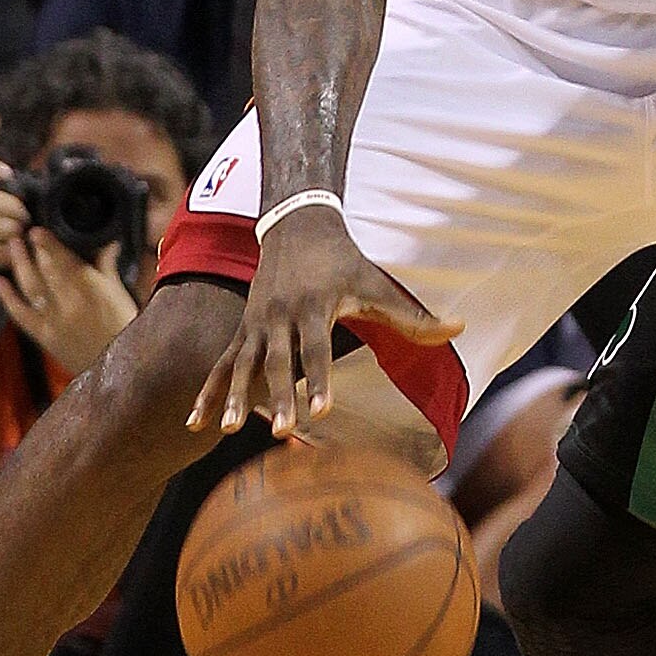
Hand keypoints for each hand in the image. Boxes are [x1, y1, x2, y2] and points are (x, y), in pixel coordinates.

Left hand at [0, 231, 137, 377]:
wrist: (119, 369)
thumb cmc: (125, 329)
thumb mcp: (121, 294)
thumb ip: (108, 267)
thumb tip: (110, 243)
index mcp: (91, 288)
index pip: (64, 259)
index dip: (48, 243)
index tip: (36, 230)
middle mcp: (69, 301)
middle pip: (45, 268)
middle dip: (33, 249)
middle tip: (21, 231)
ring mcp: (54, 319)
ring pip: (30, 285)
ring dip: (19, 263)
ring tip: (12, 246)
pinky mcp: (44, 336)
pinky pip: (20, 314)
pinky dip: (7, 297)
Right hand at [191, 202, 462, 440]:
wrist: (297, 223)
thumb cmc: (344, 260)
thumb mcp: (377, 283)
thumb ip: (413, 315)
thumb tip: (460, 329)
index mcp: (314, 305)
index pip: (317, 349)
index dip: (319, 380)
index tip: (322, 411)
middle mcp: (280, 314)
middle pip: (276, 361)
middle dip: (278, 397)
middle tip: (282, 431)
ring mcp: (256, 322)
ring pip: (241, 364)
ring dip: (234, 396)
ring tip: (227, 429)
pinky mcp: (242, 329)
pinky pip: (221, 364)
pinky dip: (209, 392)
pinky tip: (195, 424)